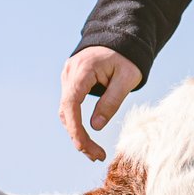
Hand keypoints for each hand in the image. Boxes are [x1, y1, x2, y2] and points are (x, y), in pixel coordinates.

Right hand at [59, 47, 142, 161]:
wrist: (121, 38)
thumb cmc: (128, 58)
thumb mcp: (127, 79)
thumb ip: (112, 100)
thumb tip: (96, 126)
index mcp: (81, 70)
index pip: (71, 105)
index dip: (76, 129)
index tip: (86, 148)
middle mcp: (69, 74)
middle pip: (66, 111)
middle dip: (78, 136)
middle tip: (97, 156)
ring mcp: (67, 77)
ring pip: (66, 111)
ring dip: (77, 132)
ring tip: (94, 153)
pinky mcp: (71, 82)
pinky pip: (70, 105)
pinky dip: (77, 122)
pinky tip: (88, 137)